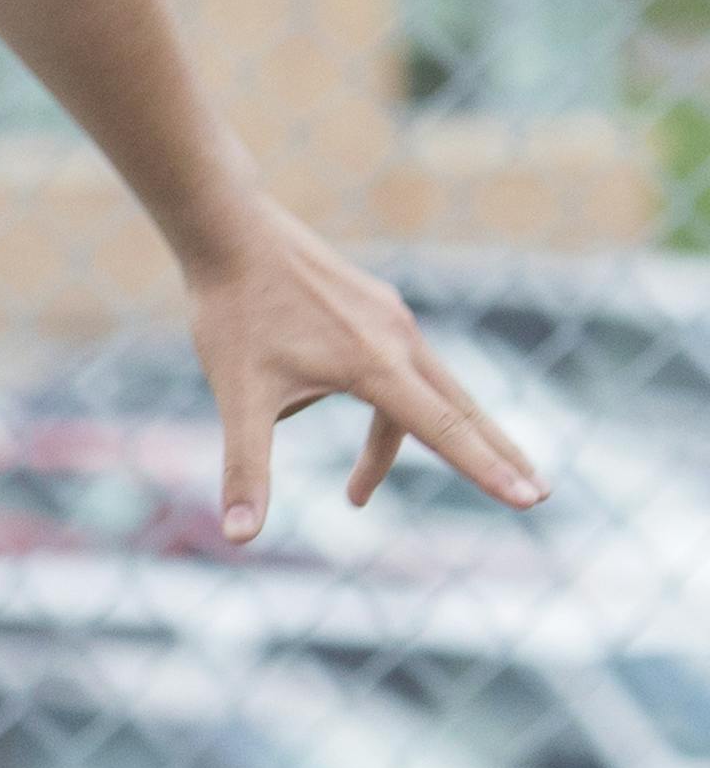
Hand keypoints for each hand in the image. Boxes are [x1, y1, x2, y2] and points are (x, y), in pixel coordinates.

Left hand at [185, 195, 549, 544]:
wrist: (229, 230)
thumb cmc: (233, 313)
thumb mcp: (237, 397)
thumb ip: (246, 470)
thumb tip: (239, 538)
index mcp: (374, 364)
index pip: (443, 430)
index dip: (487, 469)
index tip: (532, 499)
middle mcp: (397, 338)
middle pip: (461, 409)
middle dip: (495, 455)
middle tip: (538, 495)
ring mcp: (389, 318)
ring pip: (428, 389)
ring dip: (421, 440)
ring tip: (358, 490)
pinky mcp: (374, 306)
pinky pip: (393, 364)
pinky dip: (382, 404)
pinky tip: (319, 400)